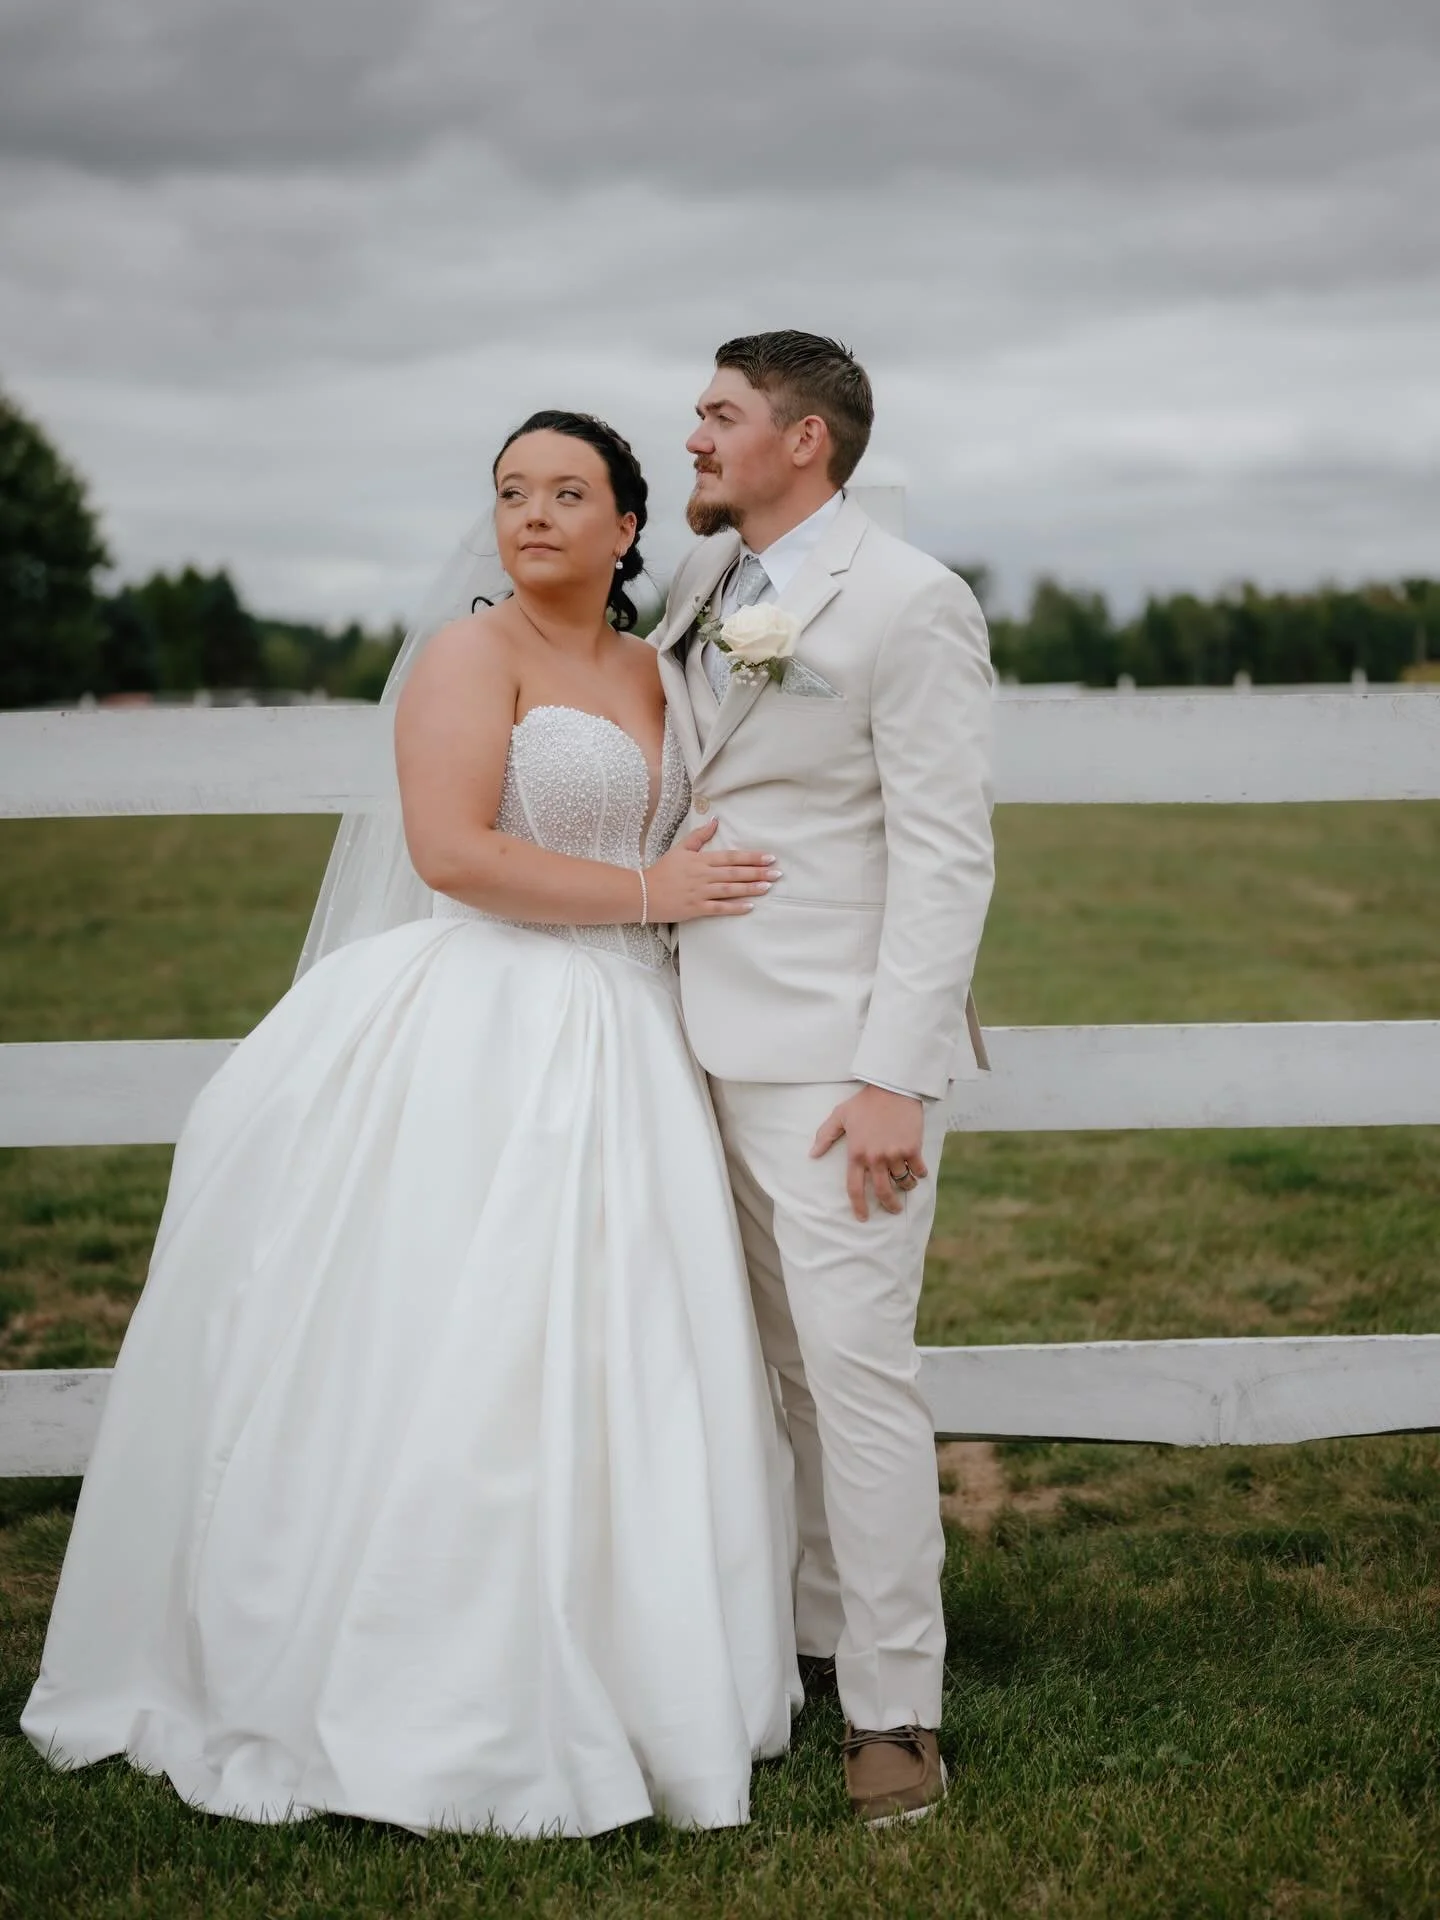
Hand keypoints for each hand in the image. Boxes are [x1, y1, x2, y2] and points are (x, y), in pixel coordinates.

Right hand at [646, 817, 777, 922]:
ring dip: (750, 888)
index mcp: (701, 860)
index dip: (751, 857)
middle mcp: (703, 875)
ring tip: (768, 887)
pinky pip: (718, 908)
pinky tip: (749, 906)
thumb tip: (715, 821)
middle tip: (777, 873)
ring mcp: (700, 892)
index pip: (731, 857)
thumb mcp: (680, 849)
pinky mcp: (695, 909)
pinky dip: (734, 907)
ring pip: (730, 889)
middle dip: (758, 872)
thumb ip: (699, 836)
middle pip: (735, 873)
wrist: (643, 893)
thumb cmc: (663, 870)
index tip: (769, 857)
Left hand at [811, 1085, 926, 1221]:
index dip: (858, 1207)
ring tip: (907, 1185)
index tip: (863, 1218)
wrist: (892, 1088)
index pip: (854, 1188)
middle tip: (894, 1209)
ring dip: (906, 1186)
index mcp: (856, 1154)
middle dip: (890, 1205)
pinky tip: (919, 1172)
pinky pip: (918, 1170)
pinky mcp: (912, 1148)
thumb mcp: (840, 1115)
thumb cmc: (865, 1102)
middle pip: (882, 1192)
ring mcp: (894, 1154)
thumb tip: (812, 1154)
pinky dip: (919, 1174)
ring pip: (902, 1182)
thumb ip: (825, 1135)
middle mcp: (875, 1158)